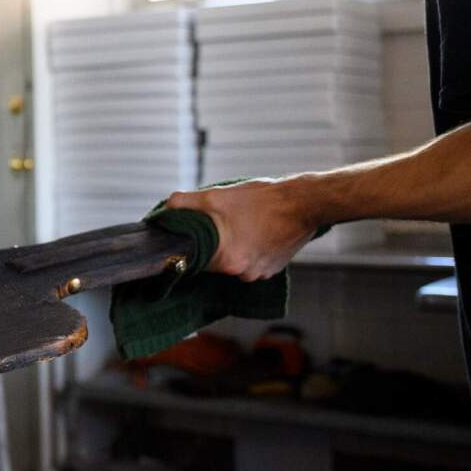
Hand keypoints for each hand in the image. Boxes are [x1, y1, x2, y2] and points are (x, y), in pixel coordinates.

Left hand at [164, 179, 319, 280]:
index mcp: (226, 260)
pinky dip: (247, 250)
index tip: (187, 238)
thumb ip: (186, 203)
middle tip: (215, 225)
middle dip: (211, 244)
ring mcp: (259, 274)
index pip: (194, 261)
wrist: (304, 204)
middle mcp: (242, 273)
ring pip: (232, 262)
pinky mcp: (272, 270)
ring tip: (237, 225)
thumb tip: (167, 205)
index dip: (189, 249)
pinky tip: (251, 232)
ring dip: (230, 247)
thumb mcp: (217, 196)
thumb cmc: (261, 200)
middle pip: (213, 262)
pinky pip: (250, 263)